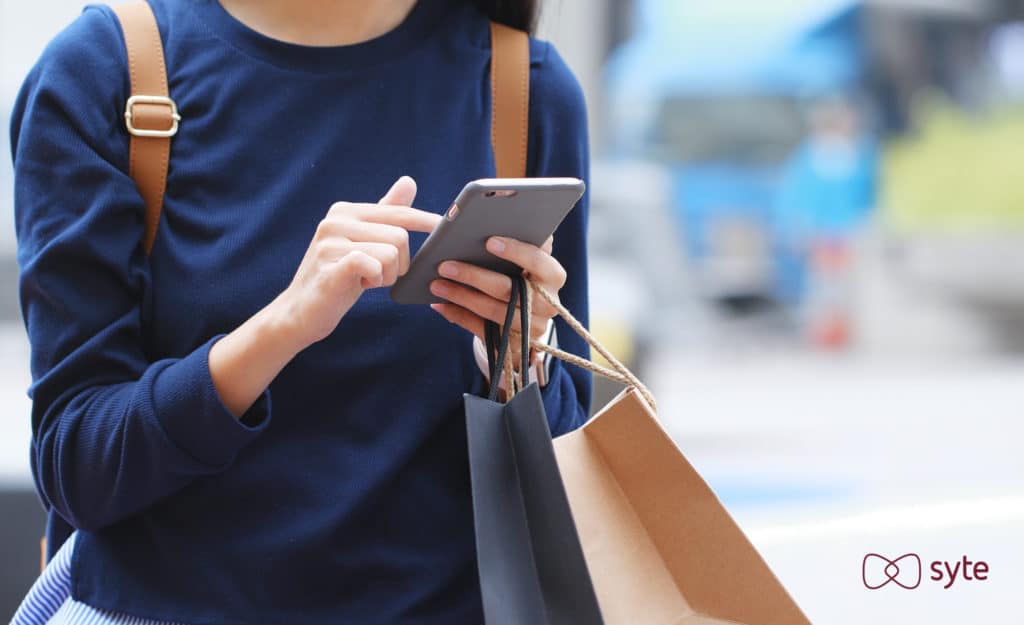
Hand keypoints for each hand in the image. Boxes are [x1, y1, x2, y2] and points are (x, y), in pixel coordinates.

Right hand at [272, 176, 439, 351]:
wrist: (302, 311)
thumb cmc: (338, 276)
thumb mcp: (363, 242)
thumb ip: (385, 214)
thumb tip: (408, 181)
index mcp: (345, 210)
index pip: (397, 212)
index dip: (424, 221)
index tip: (443, 226)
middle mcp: (335, 221)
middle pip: (400, 236)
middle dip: (400, 263)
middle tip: (382, 274)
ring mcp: (330, 243)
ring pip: (391, 254)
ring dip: (388, 275)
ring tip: (368, 280)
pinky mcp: (330, 267)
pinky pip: (375, 265)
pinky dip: (376, 279)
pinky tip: (362, 284)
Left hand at [429, 235, 564, 367]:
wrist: (526, 319)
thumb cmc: (519, 277)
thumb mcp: (523, 262)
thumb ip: (514, 244)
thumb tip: (475, 226)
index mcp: (553, 276)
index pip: (539, 262)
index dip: (516, 252)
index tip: (489, 242)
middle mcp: (548, 303)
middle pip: (509, 289)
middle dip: (474, 276)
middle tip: (445, 265)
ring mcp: (533, 326)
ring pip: (493, 310)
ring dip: (461, 296)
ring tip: (437, 285)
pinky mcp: (515, 344)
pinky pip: (482, 329)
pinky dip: (458, 315)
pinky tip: (440, 304)